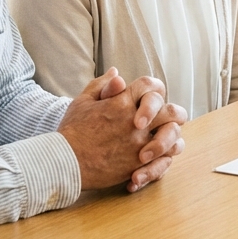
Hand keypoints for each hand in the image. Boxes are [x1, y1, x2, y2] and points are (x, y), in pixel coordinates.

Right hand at [58, 68, 188, 191]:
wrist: (64, 162)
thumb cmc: (72, 131)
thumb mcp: (83, 102)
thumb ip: (102, 86)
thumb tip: (117, 73)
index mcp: (122, 102)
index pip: (150, 85)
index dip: (152, 89)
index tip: (148, 98)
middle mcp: (135, 122)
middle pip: (172, 112)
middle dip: (173, 113)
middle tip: (167, 119)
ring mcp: (139, 144)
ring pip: (174, 138)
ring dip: (171, 138)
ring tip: (163, 140)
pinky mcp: (137, 164)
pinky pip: (164, 161)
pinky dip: (163, 160)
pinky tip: (155, 158)